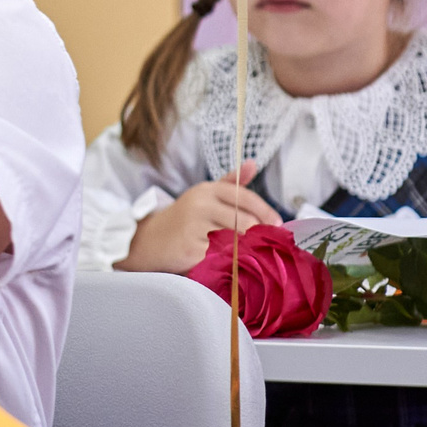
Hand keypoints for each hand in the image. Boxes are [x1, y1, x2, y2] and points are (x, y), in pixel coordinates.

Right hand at [119, 162, 277, 273]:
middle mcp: (200, 204)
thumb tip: (253, 163)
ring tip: (249, 254)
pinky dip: (229, 261)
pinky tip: (228, 263)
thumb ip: (230, 182)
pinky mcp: (191, 249)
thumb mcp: (204, 195)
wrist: (148, 240)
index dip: (266, 212)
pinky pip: (221, 257)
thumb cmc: (183, 219)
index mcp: (207, 190)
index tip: (278, 225)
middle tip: (265, 244)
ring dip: (246, 249)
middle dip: (259, 234)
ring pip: (236, 240)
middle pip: (245, 222)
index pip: (246, 198)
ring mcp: (194, 227)